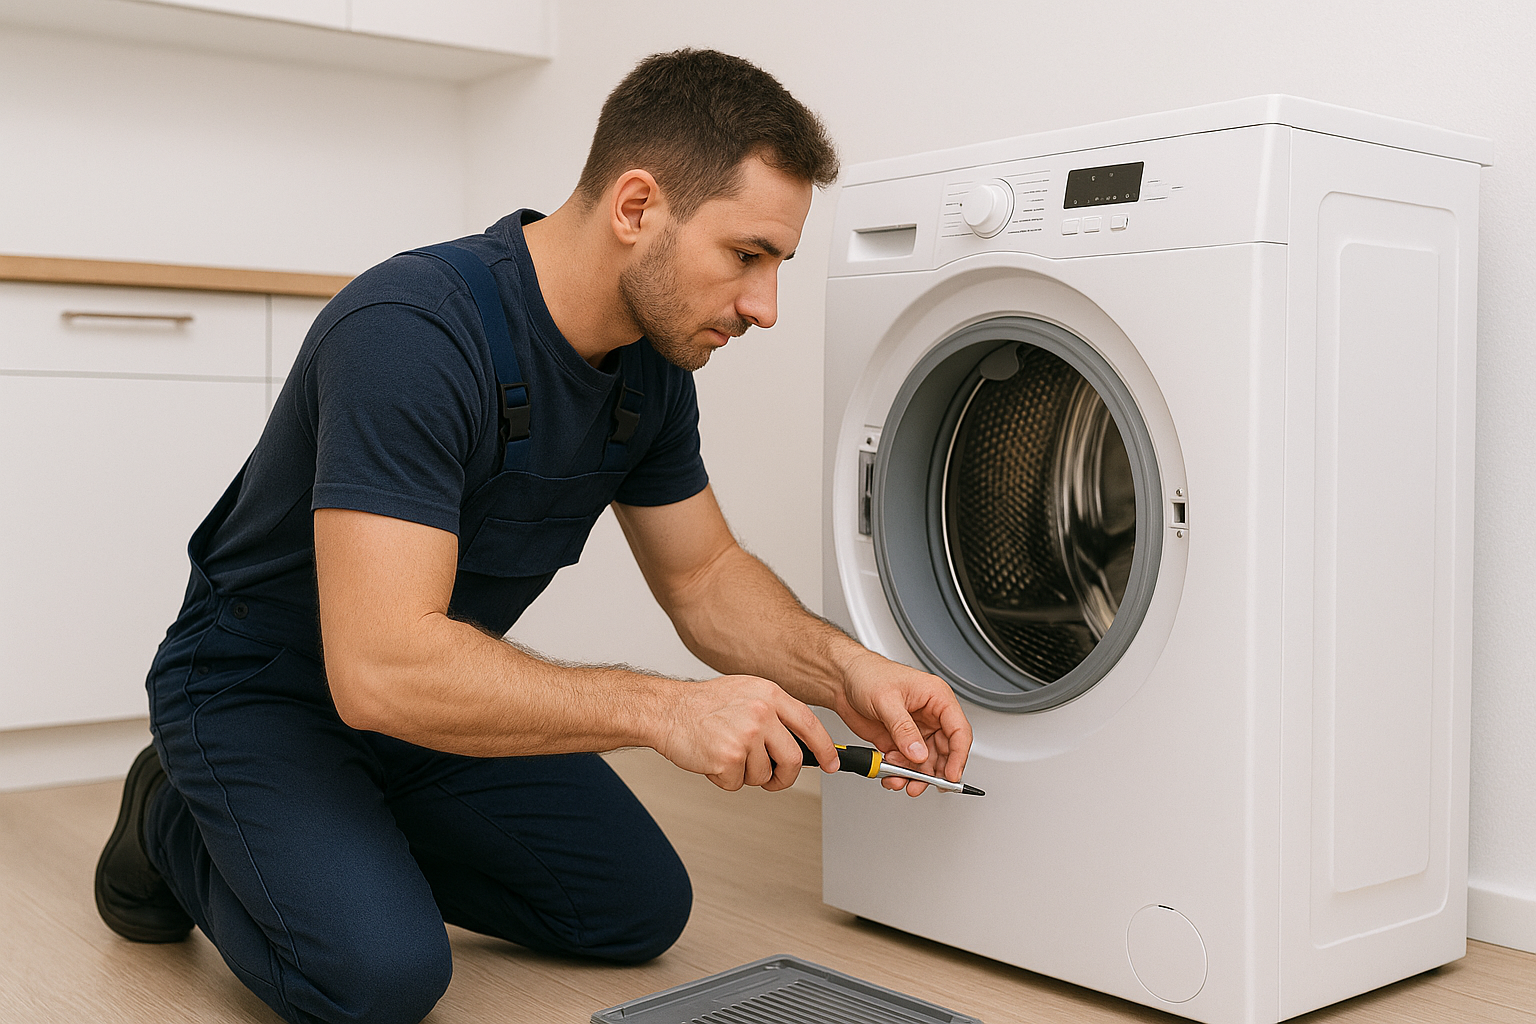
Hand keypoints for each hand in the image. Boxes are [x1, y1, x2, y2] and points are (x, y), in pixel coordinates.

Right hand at [655, 676, 838, 792]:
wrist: (666, 710)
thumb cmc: (703, 705)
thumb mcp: (746, 693)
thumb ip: (774, 712)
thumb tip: (800, 739)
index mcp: (768, 694)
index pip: (809, 724)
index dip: (825, 748)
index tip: (832, 763)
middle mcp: (761, 712)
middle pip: (792, 759)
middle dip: (783, 776)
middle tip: (772, 778)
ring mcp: (745, 734)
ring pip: (763, 776)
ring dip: (745, 775)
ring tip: (726, 754)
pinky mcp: (728, 756)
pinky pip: (738, 784)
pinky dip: (724, 780)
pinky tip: (713, 759)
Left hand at [833, 650, 972, 796]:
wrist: (842, 680)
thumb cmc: (867, 675)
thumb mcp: (886, 700)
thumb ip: (903, 729)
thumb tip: (918, 753)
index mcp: (936, 698)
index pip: (959, 730)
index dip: (958, 755)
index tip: (950, 775)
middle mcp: (929, 716)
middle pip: (945, 751)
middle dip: (934, 772)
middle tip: (921, 784)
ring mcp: (914, 730)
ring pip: (925, 762)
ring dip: (915, 775)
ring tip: (900, 780)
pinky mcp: (899, 741)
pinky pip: (907, 763)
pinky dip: (900, 773)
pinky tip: (891, 774)